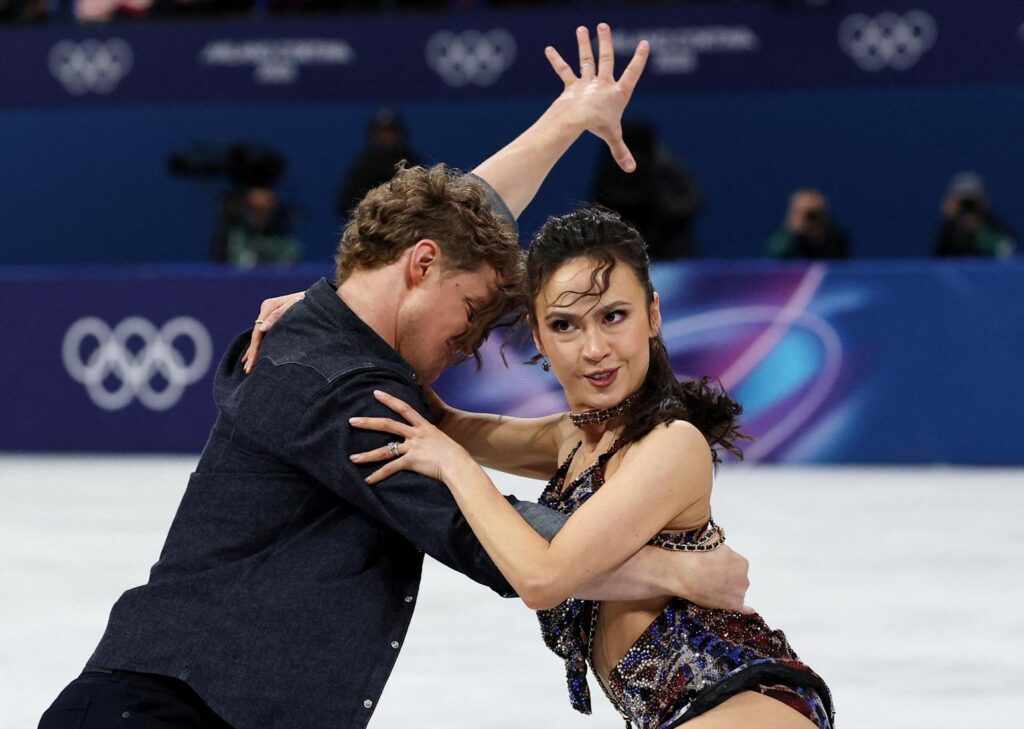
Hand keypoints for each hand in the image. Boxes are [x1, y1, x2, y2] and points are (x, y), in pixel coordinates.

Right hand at [240, 291, 304, 373]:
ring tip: (248, 368)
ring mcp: (270, 316)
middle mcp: (267, 311)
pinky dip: (259, 347)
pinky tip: (252, 357)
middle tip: (248, 370)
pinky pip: (265, 336)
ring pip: (259, 337)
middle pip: (257, 335)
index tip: (251, 362)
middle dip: (252, 354)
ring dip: (253, 352)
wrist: (320, 298)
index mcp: (269, 306)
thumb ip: (277, 316)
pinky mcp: (276, 321)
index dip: (254, 348)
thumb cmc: (308, 302)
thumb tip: (262, 328)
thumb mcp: (294, 306)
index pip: (258, 331)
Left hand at [349, 390, 471, 484]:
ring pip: (385, 450)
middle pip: (388, 425)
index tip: (376, 393)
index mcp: (423, 426)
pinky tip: (368, 480)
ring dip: (367, 455)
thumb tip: (429, 436)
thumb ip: (431, 435)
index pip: (404, 408)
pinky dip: (379, 475)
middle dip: (368, 423)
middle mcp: (415, 434)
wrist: (458, 464)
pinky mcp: (411, 462)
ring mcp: (412, 448)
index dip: (389, 400)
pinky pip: (391, 468)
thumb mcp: (441, 438)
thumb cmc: (454, 454)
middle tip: (352, 421)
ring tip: (352, 458)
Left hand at [546, 23, 648, 172]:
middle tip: (604, 26)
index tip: (644, 44)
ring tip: (581, 29)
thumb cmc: (598, 126)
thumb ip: (621, 152)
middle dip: (606, 41)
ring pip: (586, 59)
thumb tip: (631, 170)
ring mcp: (587, 82)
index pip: (633, 73)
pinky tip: (548, 49)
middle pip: (607, 58)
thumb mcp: (613, 138)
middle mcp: (604, 83)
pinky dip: (556, 61)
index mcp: (618, 92)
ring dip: (584, 44)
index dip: (639, 59)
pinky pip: (564, 72)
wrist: (579, 117)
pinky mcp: (572, 86)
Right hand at [675, 545, 752, 612]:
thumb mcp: (711, 540)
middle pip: (737, 579)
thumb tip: (719, 541)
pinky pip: (742, 609)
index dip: (724, 565)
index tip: (713, 565)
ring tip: (710, 589)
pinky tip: (748, 610)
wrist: (685, 573)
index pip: (736, 564)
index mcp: (742, 563)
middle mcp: (744, 579)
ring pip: (735, 592)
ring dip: (727, 590)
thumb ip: (720, 543)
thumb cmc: (698, 555)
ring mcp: (739, 594)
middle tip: (710, 576)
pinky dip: (745, 609)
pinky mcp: (732, 606)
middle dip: (727, 578)